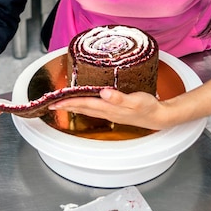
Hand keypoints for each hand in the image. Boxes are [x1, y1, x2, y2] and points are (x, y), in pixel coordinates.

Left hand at [49, 88, 173, 130]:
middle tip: (52, 104)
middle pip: (83, 108)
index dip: (70, 102)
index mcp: (110, 107)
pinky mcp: (115, 111)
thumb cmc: (149, 107)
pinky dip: (85, 106)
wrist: (159, 117)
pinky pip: (95, 109)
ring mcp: (111, 113)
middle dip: (67, 106)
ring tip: (63, 104)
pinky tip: (84, 103)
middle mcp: (108, 111)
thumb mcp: (137, 100)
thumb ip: (120, 98)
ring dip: (74, 107)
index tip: (56, 102)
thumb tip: (105, 93)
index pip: (85, 103)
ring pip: (88, 109)